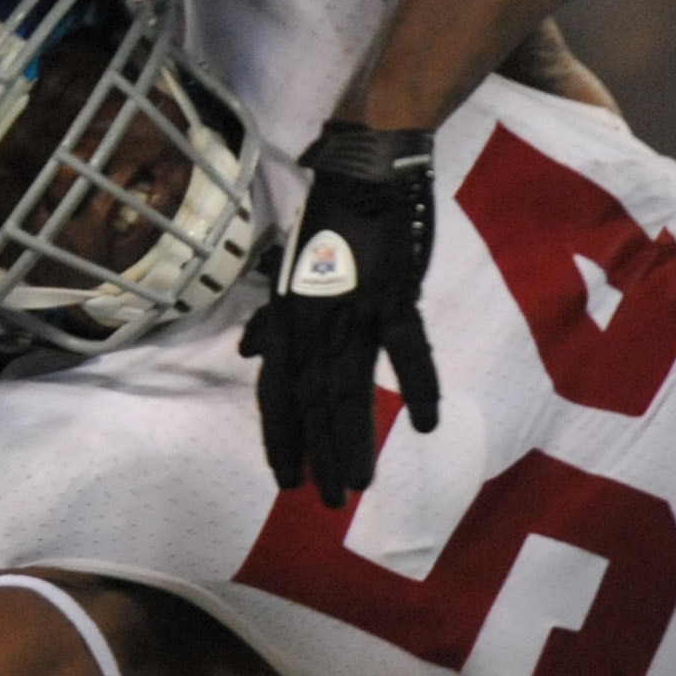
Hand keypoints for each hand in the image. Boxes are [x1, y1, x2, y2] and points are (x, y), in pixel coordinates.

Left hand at [239, 121, 438, 501]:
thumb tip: (251, 351)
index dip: (280, 438)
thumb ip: (275, 319)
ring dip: (354, 438)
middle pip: (312, 400)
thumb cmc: (326, 224)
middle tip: (328, 502)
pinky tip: (425, 424)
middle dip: (318, 454)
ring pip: (350, 386)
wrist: (363, 174)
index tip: (287, 480)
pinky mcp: (395, 295)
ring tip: (359, 483)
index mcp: (290, 319)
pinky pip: (406, 348)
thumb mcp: (288, 273)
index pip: (277, 393)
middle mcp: (315, 322)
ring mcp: (355, 311)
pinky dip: (418, 384)